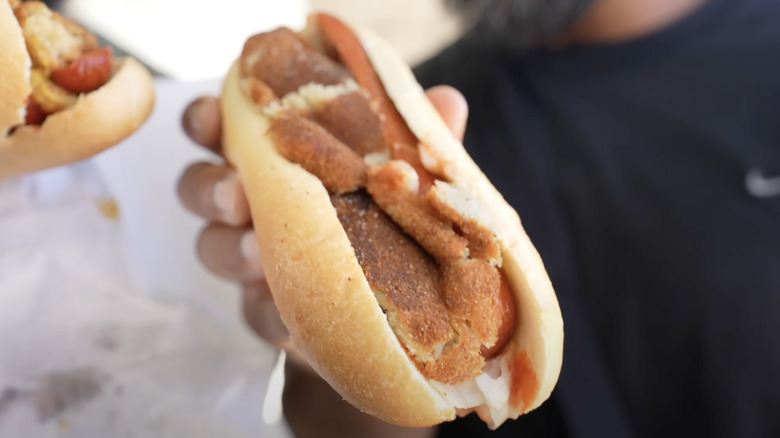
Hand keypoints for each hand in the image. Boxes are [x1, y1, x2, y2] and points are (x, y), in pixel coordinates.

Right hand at [177, 86, 467, 437]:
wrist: (389, 303)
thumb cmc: (382, 213)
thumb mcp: (403, 174)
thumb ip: (413, 142)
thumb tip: (448, 101)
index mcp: (271, 154)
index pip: (219, 127)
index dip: (206, 119)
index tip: (214, 119)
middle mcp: (250, 202)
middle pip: (198, 186)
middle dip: (210, 188)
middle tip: (237, 195)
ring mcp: (251, 258)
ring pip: (214, 249)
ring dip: (232, 249)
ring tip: (259, 255)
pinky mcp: (265, 311)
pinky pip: (252, 313)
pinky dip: (268, 313)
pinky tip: (290, 321)